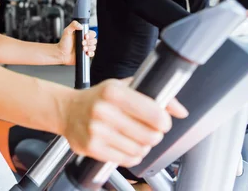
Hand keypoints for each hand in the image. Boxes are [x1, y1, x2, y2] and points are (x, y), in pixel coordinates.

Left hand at [57, 21, 96, 64]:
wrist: (61, 53)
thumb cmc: (63, 43)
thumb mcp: (67, 31)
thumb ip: (73, 25)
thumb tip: (81, 26)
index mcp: (82, 35)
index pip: (92, 33)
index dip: (90, 35)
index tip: (85, 36)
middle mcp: (85, 41)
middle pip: (94, 40)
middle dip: (89, 42)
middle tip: (82, 43)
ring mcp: (85, 48)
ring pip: (94, 47)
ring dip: (89, 48)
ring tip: (83, 48)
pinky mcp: (85, 54)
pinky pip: (92, 54)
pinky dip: (91, 53)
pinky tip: (86, 53)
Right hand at [61, 78, 187, 167]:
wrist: (67, 110)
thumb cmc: (97, 98)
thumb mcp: (123, 87)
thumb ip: (154, 94)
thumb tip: (180, 111)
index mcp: (113, 92)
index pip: (155, 114)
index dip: (164, 121)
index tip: (161, 121)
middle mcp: (103, 110)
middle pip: (150, 135)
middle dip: (154, 135)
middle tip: (148, 130)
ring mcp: (96, 130)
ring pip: (140, 150)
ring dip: (142, 147)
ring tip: (134, 138)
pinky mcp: (92, 147)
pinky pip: (126, 160)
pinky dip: (131, 156)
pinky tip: (124, 145)